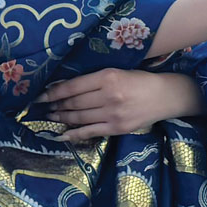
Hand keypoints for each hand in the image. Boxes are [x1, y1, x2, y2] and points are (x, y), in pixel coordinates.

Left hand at [39, 69, 203, 141]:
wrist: (166, 96)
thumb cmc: (140, 81)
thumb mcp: (118, 72)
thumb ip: (94, 80)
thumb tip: (65, 89)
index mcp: (108, 77)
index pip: (73, 86)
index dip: (54, 92)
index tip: (40, 96)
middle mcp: (109, 95)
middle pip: (74, 102)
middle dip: (56, 105)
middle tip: (45, 107)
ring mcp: (113, 113)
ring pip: (79, 117)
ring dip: (62, 117)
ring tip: (52, 116)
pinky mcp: (117, 128)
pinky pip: (90, 131)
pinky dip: (73, 134)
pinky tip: (62, 134)